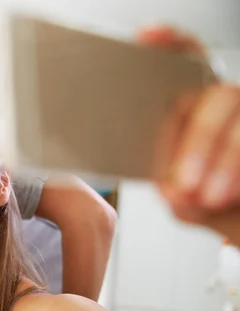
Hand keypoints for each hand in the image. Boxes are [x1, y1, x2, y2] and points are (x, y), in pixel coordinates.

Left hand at [138, 27, 239, 239]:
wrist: (228, 209)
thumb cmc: (196, 193)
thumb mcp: (176, 192)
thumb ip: (171, 190)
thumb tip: (173, 192)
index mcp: (185, 101)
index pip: (180, 60)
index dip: (167, 43)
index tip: (146, 37)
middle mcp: (220, 98)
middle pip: (210, 98)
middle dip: (196, 144)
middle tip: (182, 185)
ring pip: (238, 124)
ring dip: (223, 163)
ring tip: (205, 198)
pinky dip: (238, 173)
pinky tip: (225, 196)